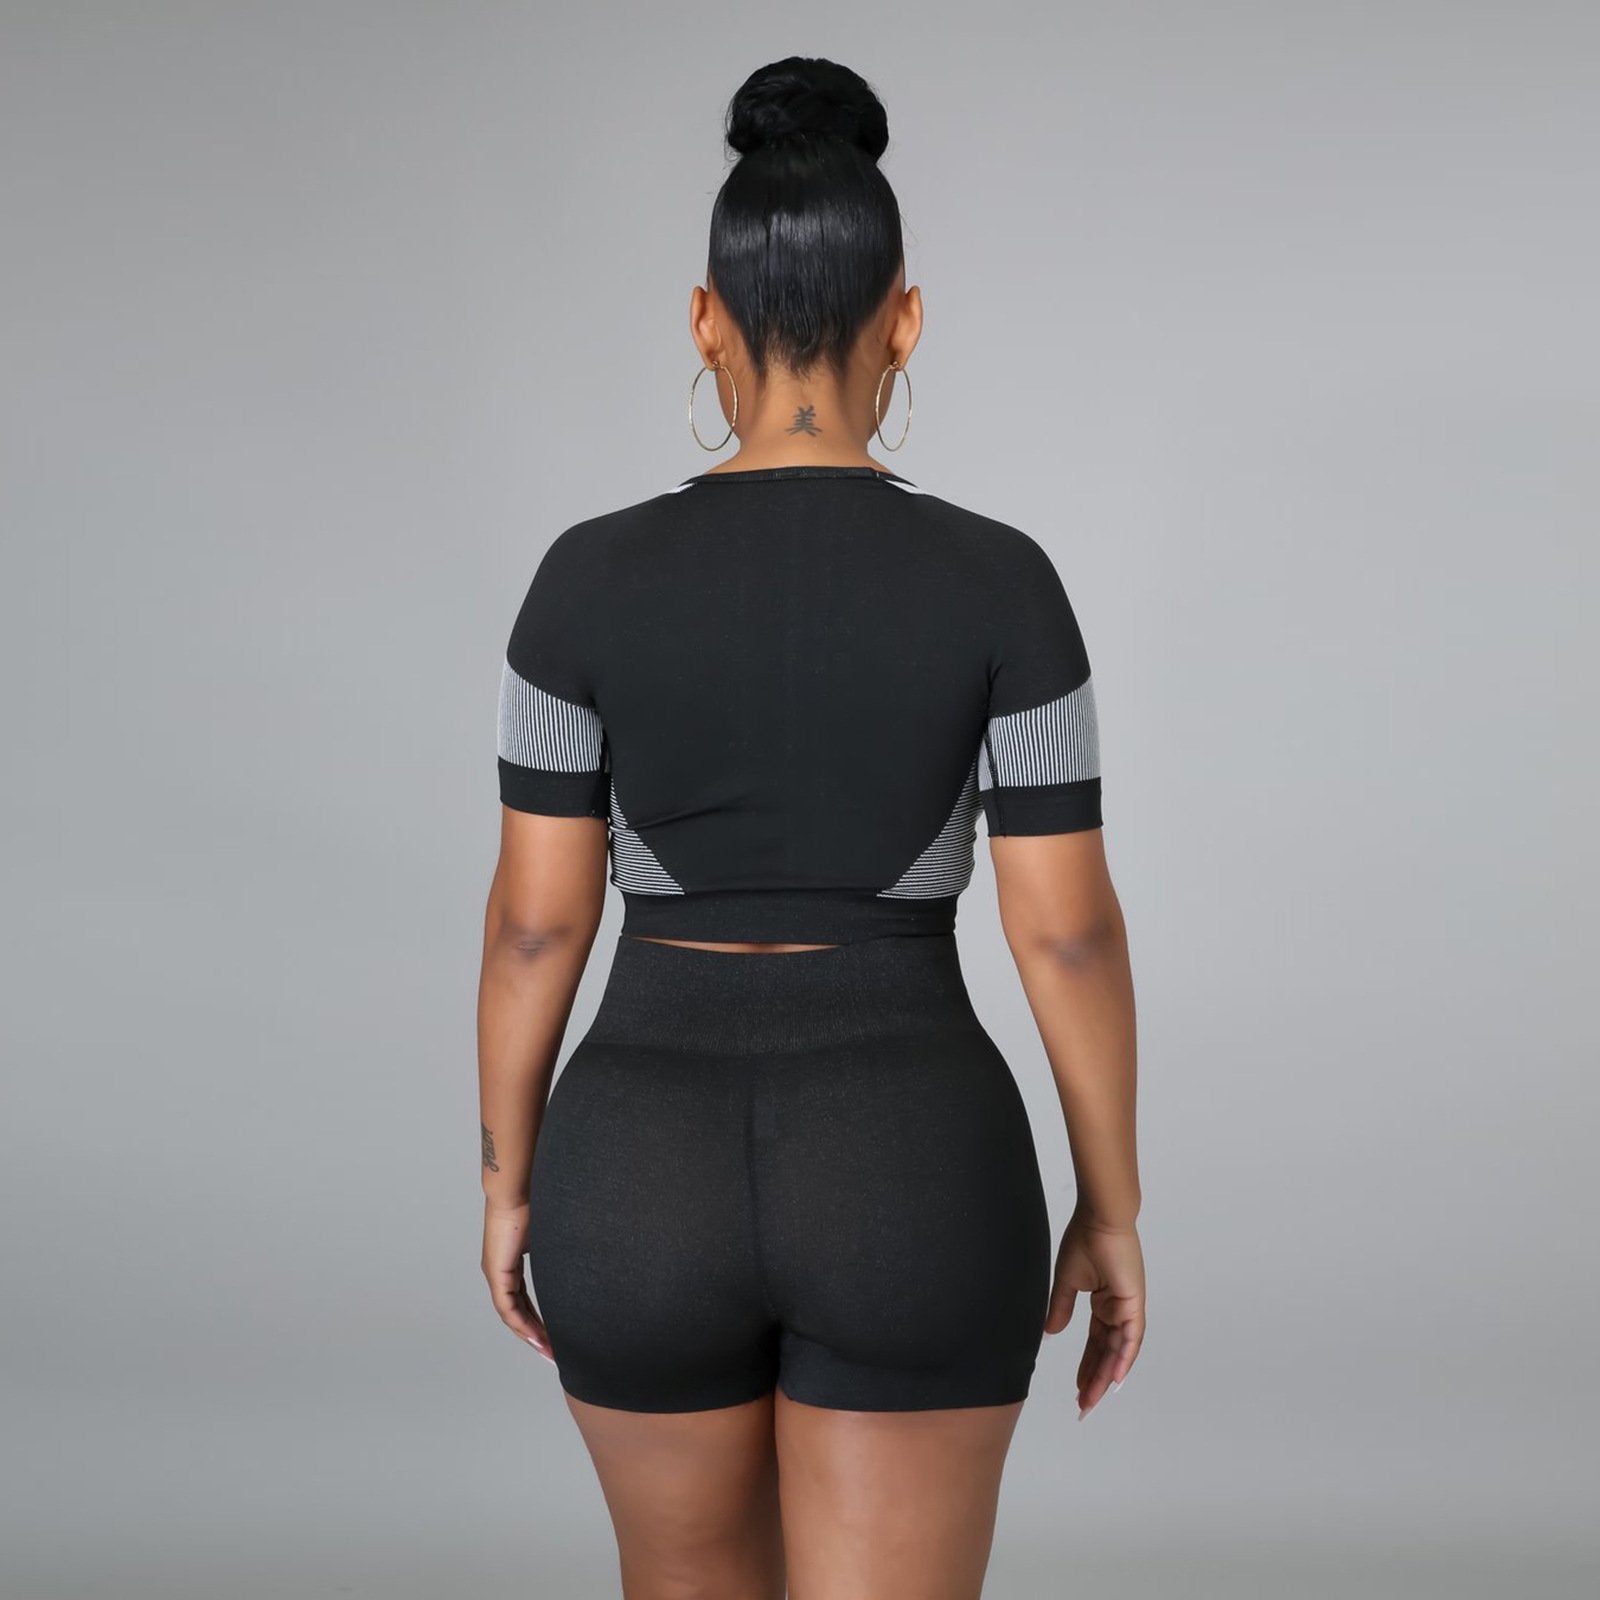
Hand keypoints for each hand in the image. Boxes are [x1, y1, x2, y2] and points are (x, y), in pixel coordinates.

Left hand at [482, 1199, 554, 1363]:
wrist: (518, 1187)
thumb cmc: (536, 1200)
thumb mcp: (551, 1234)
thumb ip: (559, 1250)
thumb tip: (585, 1254)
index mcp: (512, 1262)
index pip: (524, 1299)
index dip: (538, 1318)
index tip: (554, 1334)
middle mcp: (500, 1271)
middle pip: (517, 1312)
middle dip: (535, 1333)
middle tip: (553, 1351)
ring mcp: (497, 1273)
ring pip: (511, 1314)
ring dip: (530, 1334)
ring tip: (548, 1351)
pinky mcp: (497, 1272)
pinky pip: (508, 1308)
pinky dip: (521, 1324)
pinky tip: (535, 1337)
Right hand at [1044, 1208, 1144, 1419]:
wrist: (1100, 1218)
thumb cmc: (1085, 1240)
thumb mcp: (1067, 1281)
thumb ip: (1060, 1308)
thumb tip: (1051, 1332)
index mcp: (1103, 1303)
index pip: (1095, 1344)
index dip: (1087, 1367)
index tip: (1077, 1389)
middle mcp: (1117, 1310)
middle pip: (1107, 1353)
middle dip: (1095, 1380)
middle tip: (1084, 1405)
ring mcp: (1127, 1308)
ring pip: (1118, 1351)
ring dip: (1106, 1376)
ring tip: (1092, 1398)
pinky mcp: (1134, 1303)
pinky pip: (1131, 1337)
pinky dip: (1124, 1359)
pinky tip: (1115, 1379)